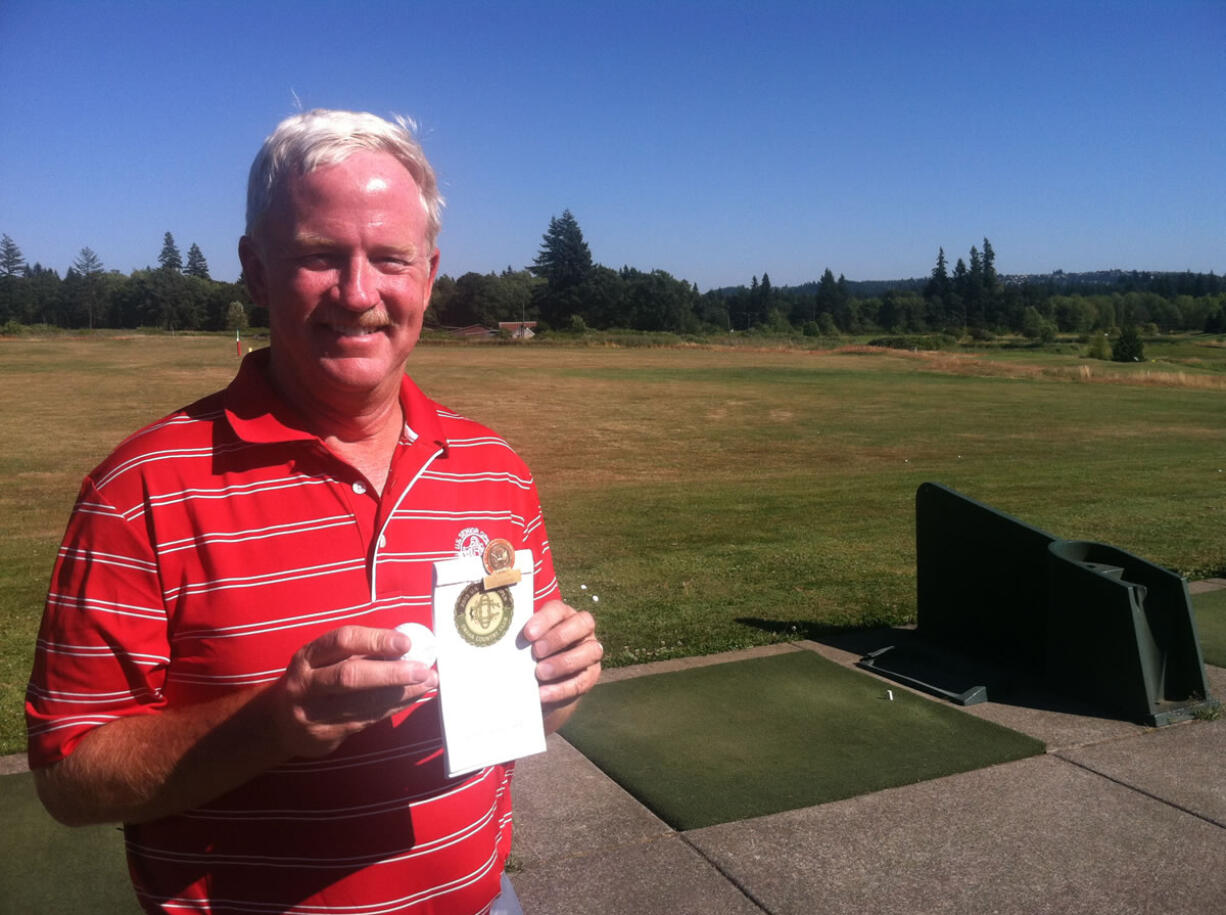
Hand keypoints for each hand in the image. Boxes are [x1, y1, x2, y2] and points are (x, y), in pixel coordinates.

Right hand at [269, 625, 437, 756]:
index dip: (375, 640)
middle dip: (392, 672)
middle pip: (351, 676)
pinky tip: (412, 698)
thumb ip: (357, 652)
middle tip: (423, 669)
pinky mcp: (324, 736)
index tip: (406, 642)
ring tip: (428, 682)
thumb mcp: (322, 660)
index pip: (342, 642)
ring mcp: (312, 713)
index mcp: (307, 657)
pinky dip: (393, 707)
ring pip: (362, 703)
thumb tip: (405, 645)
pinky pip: (366, 720)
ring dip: (401, 693)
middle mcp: (306, 684)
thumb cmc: (313, 681)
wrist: (277, 724)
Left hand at [521, 600, 602, 730]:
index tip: (528, 634)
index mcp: (562, 615)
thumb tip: (493, 642)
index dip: (545, 619)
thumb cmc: (527, 658)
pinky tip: (543, 694)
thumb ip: (517, 643)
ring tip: (540, 673)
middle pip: (582, 623)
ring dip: (564, 662)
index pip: (558, 609)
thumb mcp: (522, 648)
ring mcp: (590, 651)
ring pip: (591, 650)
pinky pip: (583, 681)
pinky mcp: (591, 675)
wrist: (540, 687)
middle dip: (559, 637)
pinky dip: (562, 689)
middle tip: (536, 652)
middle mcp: (581, 629)